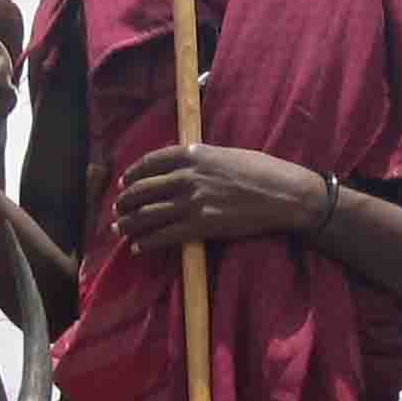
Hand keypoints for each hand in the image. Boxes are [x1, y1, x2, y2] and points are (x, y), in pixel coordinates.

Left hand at [112, 144, 323, 253]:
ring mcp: (192, 201)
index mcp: (193, 153)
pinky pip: (164, 236)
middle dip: (126, 200)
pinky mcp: (200, 226)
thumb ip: (201, 158)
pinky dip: (147, 242)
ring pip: (148, 214)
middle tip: (118, 209)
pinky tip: (138, 246)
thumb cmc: (262, 171)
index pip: (151, 162)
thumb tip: (185, 165)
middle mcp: (187, 176)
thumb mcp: (226, 154)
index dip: (133, 173)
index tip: (124, 181)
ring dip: (129, 223)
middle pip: (144, 189)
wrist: (283, 194)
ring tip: (120, 229)